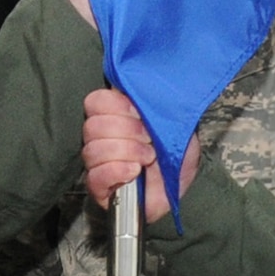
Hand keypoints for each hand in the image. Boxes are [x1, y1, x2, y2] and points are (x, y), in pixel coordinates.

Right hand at [82, 89, 200, 221]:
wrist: (181, 187)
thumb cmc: (176, 154)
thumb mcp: (174, 121)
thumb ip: (154, 101)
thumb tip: (140, 87)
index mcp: (114, 116)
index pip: (95, 101)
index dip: (116, 106)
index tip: (139, 114)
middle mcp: (101, 138)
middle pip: (93, 126)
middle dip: (127, 131)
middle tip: (149, 140)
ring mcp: (97, 164)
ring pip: (93, 150)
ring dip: (126, 152)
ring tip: (147, 159)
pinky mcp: (99, 189)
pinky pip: (95, 177)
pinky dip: (117, 171)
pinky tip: (134, 172)